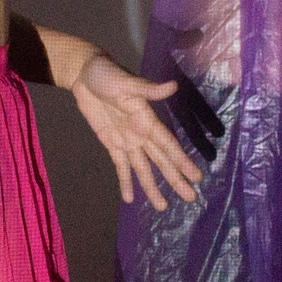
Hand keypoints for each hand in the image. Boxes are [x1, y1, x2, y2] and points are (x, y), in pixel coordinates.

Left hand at [70, 53, 203, 210]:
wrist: (84, 74)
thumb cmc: (108, 74)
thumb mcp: (127, 82)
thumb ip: (149, 89)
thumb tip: (173, 86)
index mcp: (148, 120)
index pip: (168, 145)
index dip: (182, 161)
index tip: (197, 177)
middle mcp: (141, 133)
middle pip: (160, 161)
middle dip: (175, 179)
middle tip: (191, 198)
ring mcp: (127, 140)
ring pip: (143, 169)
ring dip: (152, 187)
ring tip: (162, 207)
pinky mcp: (111, 143)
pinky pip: (120, 166)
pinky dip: (125, 182)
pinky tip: (130, 199)